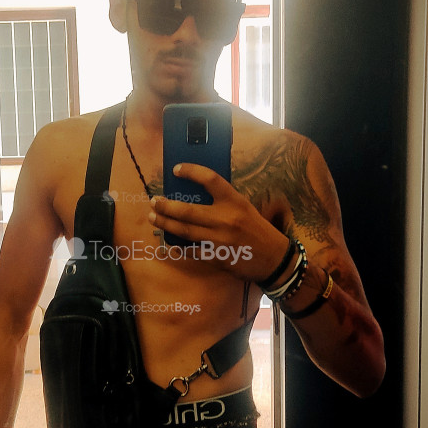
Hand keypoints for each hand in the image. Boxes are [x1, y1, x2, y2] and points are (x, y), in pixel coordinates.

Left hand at [149, 163, 289, 280]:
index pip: (210, 179)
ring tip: (154, 218)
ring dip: (166, 224)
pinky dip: (179, 248)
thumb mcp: (244, 208)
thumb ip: (223, 201)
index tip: (176, 169)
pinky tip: (170, 244)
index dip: (191, 171)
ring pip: (184, 231)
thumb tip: (194, 194)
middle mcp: (226, 218)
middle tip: (154, 201)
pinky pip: (191, 251)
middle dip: (166, 206)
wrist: (274, 258)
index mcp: (235, 201)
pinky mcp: (217, 257)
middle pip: (187, 210)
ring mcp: (220, 239)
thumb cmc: (257, 230)